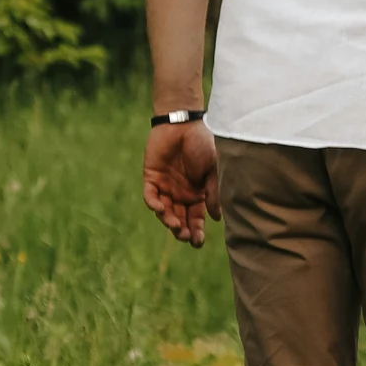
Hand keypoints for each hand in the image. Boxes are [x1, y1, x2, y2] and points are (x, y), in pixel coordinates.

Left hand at [142, 121, 219, 248]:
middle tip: (186, 237)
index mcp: (197, 194)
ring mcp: (166, 187)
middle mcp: (181, 194)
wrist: (184, 123)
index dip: (197, 231)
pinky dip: (154, 204)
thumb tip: (215, 218)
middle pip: (180, 219)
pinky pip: (150, 196)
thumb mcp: (214, 169)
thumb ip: (213, 192)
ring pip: (164, 212)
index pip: (196, 219)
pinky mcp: (151, 178)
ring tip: (175, 225)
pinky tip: (160, 209)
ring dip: (169, 221)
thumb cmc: (203, 143)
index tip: (198, 242)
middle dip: (182, 231)